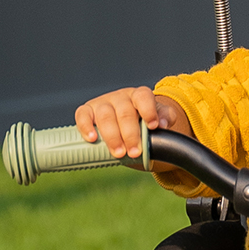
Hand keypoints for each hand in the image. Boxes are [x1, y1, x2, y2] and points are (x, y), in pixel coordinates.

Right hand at [75, 87, 190, 161]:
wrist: (125, 128)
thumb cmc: (143, 123)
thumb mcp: (158, 120)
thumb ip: (166, 118)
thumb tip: (163, 124)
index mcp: (139, 96)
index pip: (143, 97)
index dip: (149, 110)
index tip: (154, 126)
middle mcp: (120, 97)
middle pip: (124, 112)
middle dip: (130, 134)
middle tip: (135, 152)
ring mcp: (102, 103)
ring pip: (105, 115)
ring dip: (112, 136)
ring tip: (119, 153)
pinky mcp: (87, 111)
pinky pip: (82, 115)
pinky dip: (86, 127)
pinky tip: (92, 139)